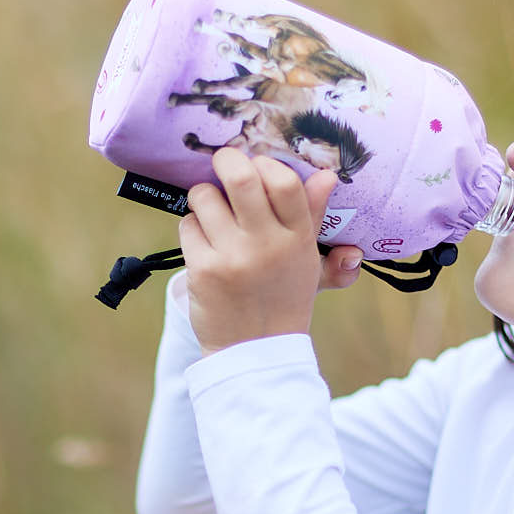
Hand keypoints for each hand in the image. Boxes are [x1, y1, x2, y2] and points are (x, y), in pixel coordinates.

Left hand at [180, 150, 358, 354]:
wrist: (256, 352)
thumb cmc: (283, 298)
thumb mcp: (307, 260)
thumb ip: (315, 216)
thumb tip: (325, 176)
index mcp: (298, 238)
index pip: (284, 181)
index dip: (265, 164)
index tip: (257, 168)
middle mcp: (268, 244)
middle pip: (241, 177)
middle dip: (226, 160)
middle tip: (222, 163)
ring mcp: (234, 257)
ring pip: (205, 196)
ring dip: (204, 198)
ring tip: (212, 213)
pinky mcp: (204, 270)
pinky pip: (187, 225)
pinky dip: (192, 228)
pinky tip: (204, 244)